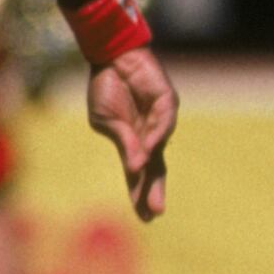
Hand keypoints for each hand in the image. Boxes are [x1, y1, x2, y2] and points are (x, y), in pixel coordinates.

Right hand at [89, 45, 176, 220]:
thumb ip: (123, 142)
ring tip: (145, 186)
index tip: (144, 218)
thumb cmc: (107, 86)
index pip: (139, 174)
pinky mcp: (167, 102)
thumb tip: (134, 166)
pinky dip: (155, 139)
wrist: (111, 55)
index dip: (140, 194)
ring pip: (159, 150)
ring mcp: (160, 120)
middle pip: (155, 168)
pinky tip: (148, 152)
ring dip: (151, 170)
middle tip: (155, 213)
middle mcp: (150, 135)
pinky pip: (163, 123)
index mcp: (133, 142)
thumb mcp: (106, 121)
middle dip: (154, 190)